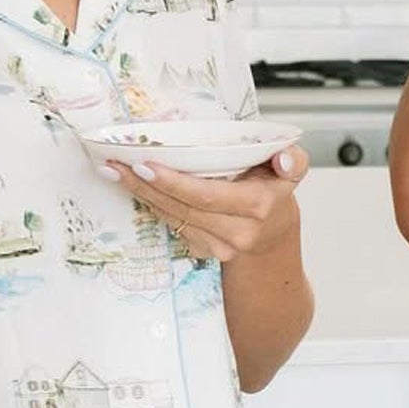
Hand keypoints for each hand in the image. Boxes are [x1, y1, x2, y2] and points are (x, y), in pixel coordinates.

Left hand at [103, 145, 309, 263]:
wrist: (273, 237)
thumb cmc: (275, 192)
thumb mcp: (292, 171)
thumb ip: (294, 159)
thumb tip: (286, 156)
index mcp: (258, 207)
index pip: (208, 196)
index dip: (175, 183)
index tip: (147, 165)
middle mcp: (238, 232)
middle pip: (183, 208)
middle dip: (146, 185)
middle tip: (117, 163)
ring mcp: (219, 246)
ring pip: (173, 218)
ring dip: (141, 194)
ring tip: (114, 171)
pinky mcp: (203, 250)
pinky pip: (172, 224)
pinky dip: (151, 204)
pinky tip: (132, 186)